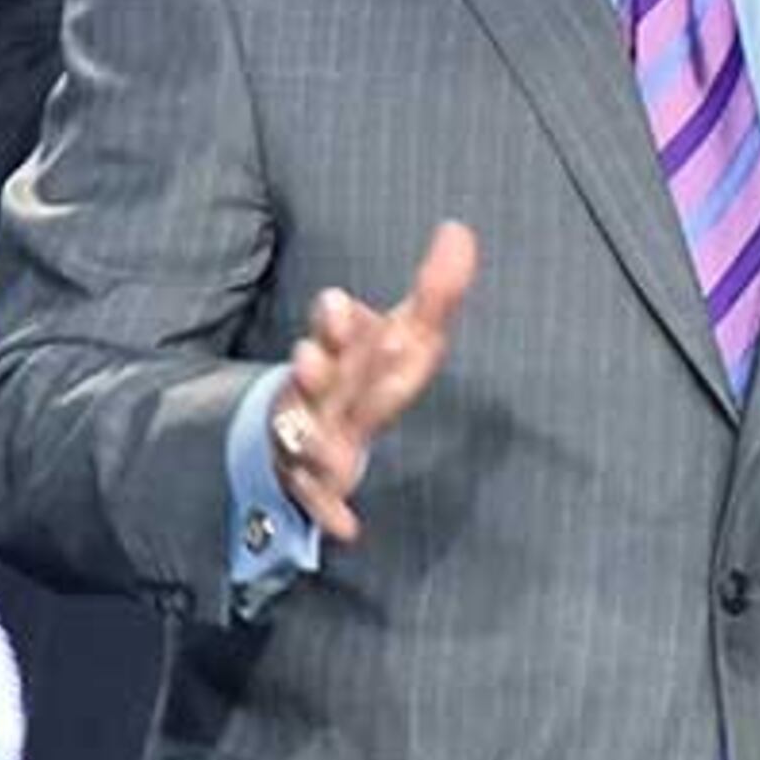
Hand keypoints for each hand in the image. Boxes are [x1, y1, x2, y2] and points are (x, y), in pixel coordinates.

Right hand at [266, 221, 476, 546]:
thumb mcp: (407, 333)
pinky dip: (329, 512)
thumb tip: (460, 230)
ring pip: (300, 435)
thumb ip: (436, 290)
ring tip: (325, 447)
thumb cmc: (370, 370)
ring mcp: (308, 433)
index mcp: (341, 347)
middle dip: (311, 366)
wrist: (319, 424)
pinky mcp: (310, 479)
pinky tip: (348, 529)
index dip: (335, 317)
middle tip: (312, 358)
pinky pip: (315, 498)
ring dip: (308, 439)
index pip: (333, 325)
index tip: (341, 306)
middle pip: (311, 376)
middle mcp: (318, 387)